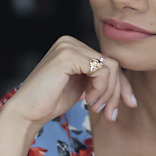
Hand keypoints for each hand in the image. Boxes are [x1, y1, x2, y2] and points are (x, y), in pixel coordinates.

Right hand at [3, 36, 135, 129]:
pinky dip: (101, 89)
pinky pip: (102, 71)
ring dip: (108, 93)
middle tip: (111, 113)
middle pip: (113, 64)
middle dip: (117, 92)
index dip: (122, 85)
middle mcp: (71, 42)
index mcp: (74, 47)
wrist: (27, 112)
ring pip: (111, 68)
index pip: (109, 62)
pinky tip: (88, 100)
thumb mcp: (82, 86)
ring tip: (95, 107)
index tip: (128, 104)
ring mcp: (68, 46)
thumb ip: (99, 78)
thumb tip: (126, 84)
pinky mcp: (68, 55)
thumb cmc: (51, 101)